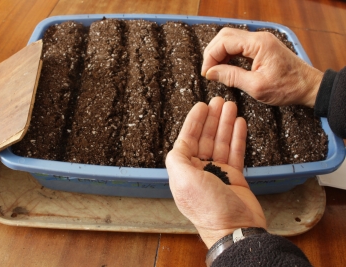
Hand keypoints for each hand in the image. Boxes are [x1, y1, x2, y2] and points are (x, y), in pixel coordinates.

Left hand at [166, 97, 265, 247]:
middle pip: (205, 138)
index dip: (194, 121)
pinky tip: (239, 124)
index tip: (201, 105)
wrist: (235, 229)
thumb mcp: (184, 181)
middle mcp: (199, 170)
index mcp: (184, 171)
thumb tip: (177, 147)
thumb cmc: (208, 208)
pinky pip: (236, 152)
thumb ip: (177, 160)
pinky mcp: (234, 177)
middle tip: (219, 101)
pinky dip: (237, 138)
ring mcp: (218, 173)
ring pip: (221, 142)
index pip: (187, 140)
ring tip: (231, 106)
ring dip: (225, 124)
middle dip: (212, 118)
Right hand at [201, 28, 322, 107]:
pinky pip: (239, 45)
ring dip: (219, 53)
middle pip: (225, 36)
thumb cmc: (287, 88)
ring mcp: (260, 41)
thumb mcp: (256, 86)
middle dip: (212, 53)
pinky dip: (228, 55)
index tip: (207, 73)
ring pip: (230, 39)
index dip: (211, 56)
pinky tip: (225, 67)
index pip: (224, 42)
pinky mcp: (261, 47)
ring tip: (215, 71)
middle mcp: (259, 38)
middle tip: (208, 71)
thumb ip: (231, 77)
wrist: (308, 87)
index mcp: (258, 44)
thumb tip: (210, 73)